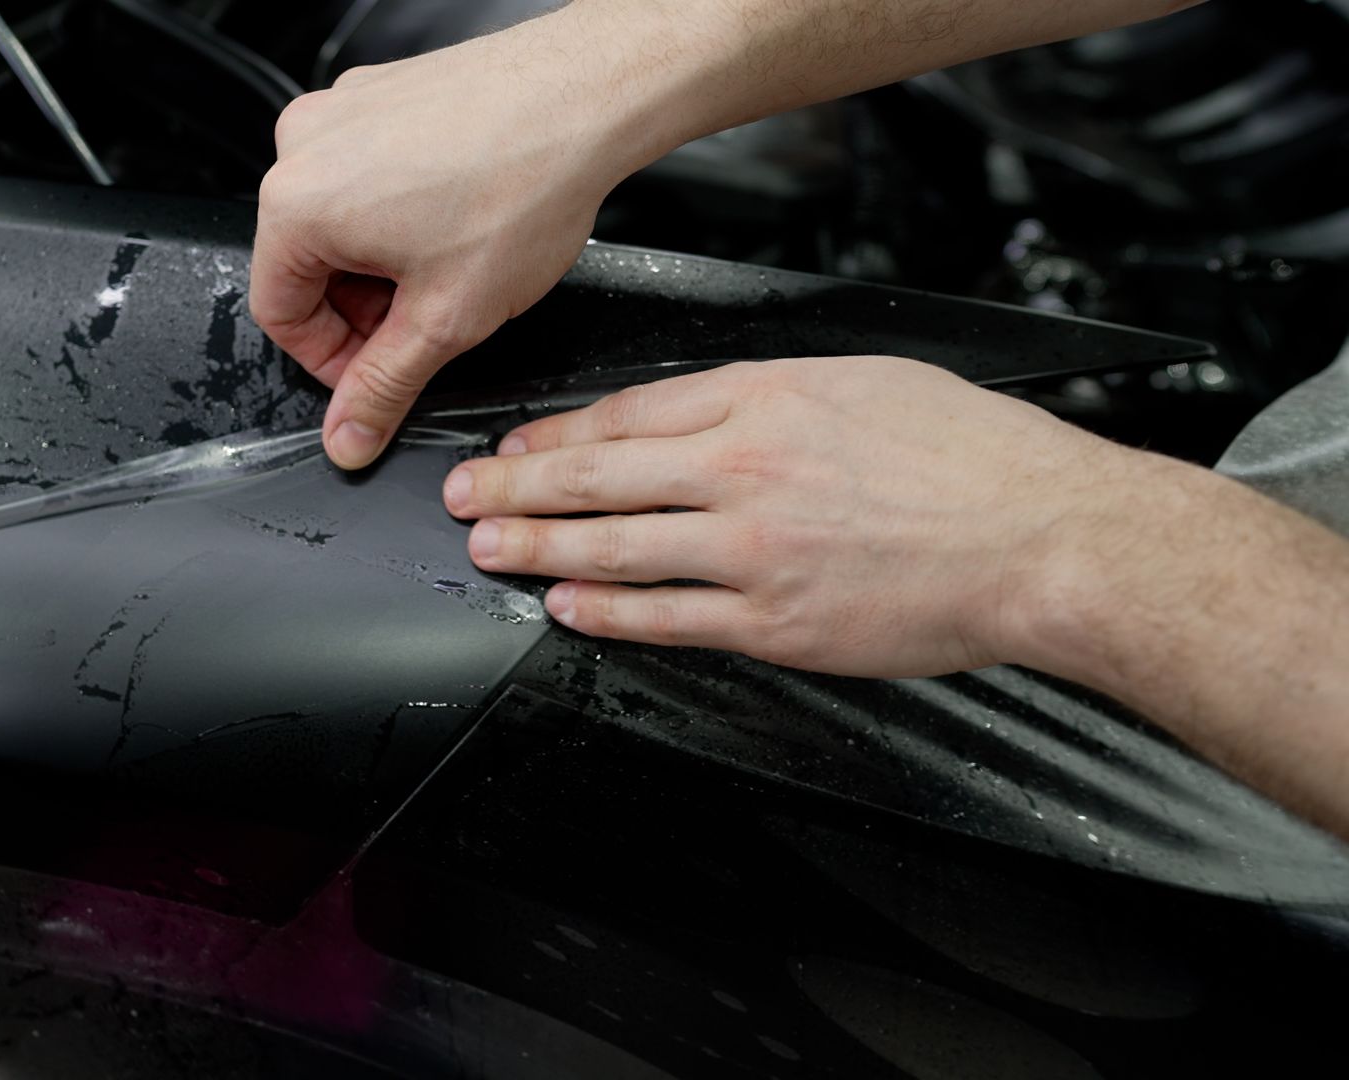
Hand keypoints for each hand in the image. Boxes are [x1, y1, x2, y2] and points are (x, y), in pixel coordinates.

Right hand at [250, 7, 669, 468]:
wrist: (585, 98)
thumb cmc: (524, 184)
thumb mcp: (446, 318)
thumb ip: (385, 387)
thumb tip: (349, 436)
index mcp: (295, 204)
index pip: (279, 315)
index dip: (332, 362)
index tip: (376, 374)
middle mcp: (305, 146)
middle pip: (307, 265)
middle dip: (365, 309)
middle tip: (428, 324)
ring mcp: (343, 111)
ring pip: (341, 220)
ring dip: (385, 262)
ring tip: (453, 267)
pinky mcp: (380, 94)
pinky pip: (369, 174)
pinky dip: (402, 212)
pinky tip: (458, 221)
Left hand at [441, 356, 1156, 677]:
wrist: (1046, 536)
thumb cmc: (974, 458)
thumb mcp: (865, 381)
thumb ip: (774, 395)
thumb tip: (703, 412)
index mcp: (768, 400)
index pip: (628, 414)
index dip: (558, 432)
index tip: (519, 442)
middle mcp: (746, 469)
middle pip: (598, 476)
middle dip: (516, 485)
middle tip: (465, 492)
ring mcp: (754, 549)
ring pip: (614, 546)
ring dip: (537, 546)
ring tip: (487, 546)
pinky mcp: (774, 620)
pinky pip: (666, 617)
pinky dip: (606, 610)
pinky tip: (567, 604)